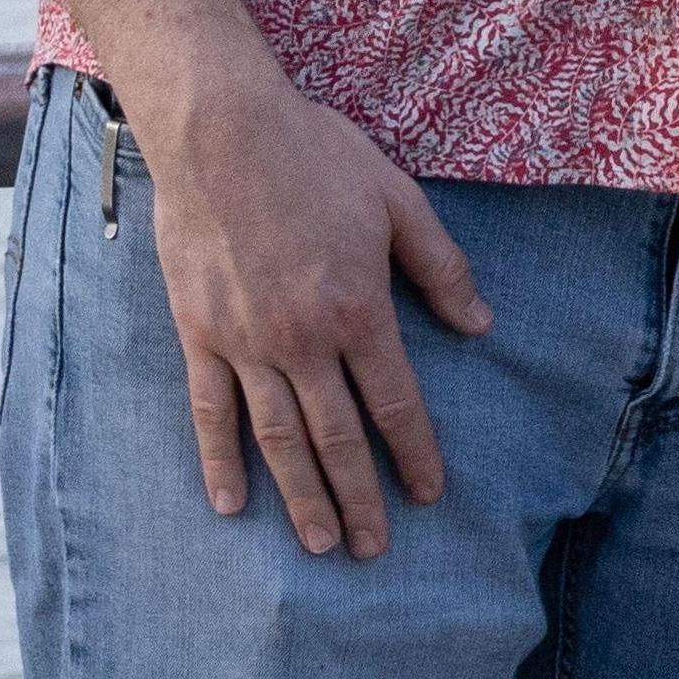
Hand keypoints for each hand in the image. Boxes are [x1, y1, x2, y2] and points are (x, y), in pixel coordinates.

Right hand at [134, 52, 488, 558]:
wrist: (223, 131)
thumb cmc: (317, 155)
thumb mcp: (397, 198)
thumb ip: (439, 265)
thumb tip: (479, 322)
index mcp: (356, 306)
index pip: (392, 399)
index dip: (413, 450)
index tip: (427, 491)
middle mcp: (302, 338)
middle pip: (336, 436)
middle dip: (359, 495)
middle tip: (372, 547)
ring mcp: (246, 342)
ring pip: (278, 438)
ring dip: (301, 496)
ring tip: (321, 542)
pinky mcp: (200, 335)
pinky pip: (211, 412)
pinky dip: (221, 461)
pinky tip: (234, 503)